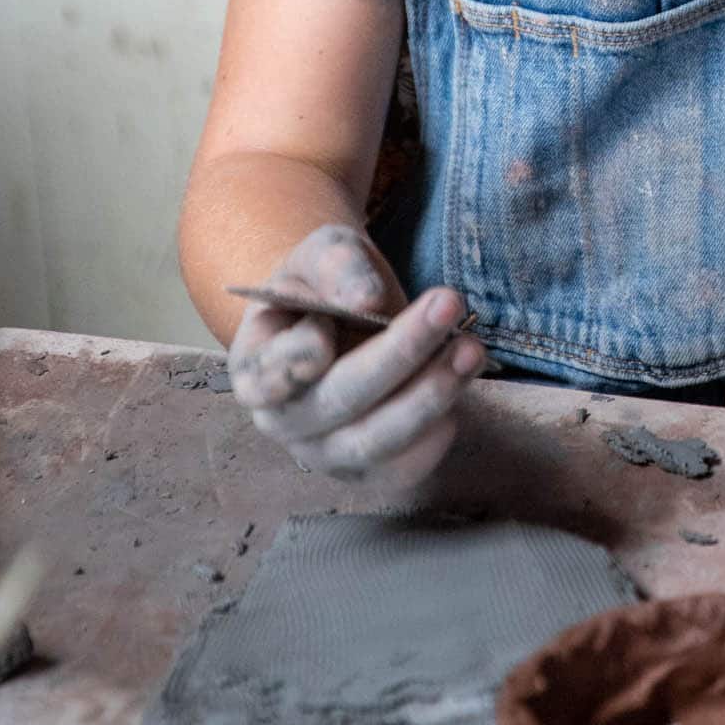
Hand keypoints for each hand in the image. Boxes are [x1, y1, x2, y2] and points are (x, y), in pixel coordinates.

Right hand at [226, 224, 483, 487]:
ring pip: (374, 443)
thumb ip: (336, 265)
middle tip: (448, 303)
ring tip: (471, 348)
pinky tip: (460, 390)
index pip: (269, 378)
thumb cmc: (323, 284)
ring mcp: (324, 453)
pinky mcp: (367, 470)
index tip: (347, 309)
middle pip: (338, 403)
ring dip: (429, 396)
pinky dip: (434, 439)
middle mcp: (282, 422)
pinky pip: (400, 472)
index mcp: (253, 369)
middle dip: (400, 354)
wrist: (342, 313)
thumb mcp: (322, 252)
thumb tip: (367, 298)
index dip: (305, 353)